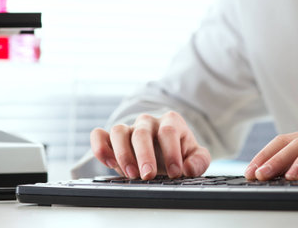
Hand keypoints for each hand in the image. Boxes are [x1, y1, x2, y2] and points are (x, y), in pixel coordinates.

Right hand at [90, 111, 210, 179]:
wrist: (164, 153)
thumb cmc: (179, 153)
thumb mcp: (194, 156)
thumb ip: (198, 161)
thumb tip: (188, 169)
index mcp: (170, 122)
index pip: (168, 131)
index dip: (171, 152)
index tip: (175, 172)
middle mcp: (148, 123)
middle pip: (142, 132)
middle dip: (144, 155)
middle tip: (148, 175)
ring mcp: (129, 129)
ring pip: (118, 131)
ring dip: (122, 154)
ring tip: (131, 174)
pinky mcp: (112, 139)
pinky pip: (99, 135)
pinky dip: (100, 147)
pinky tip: (108, 163)